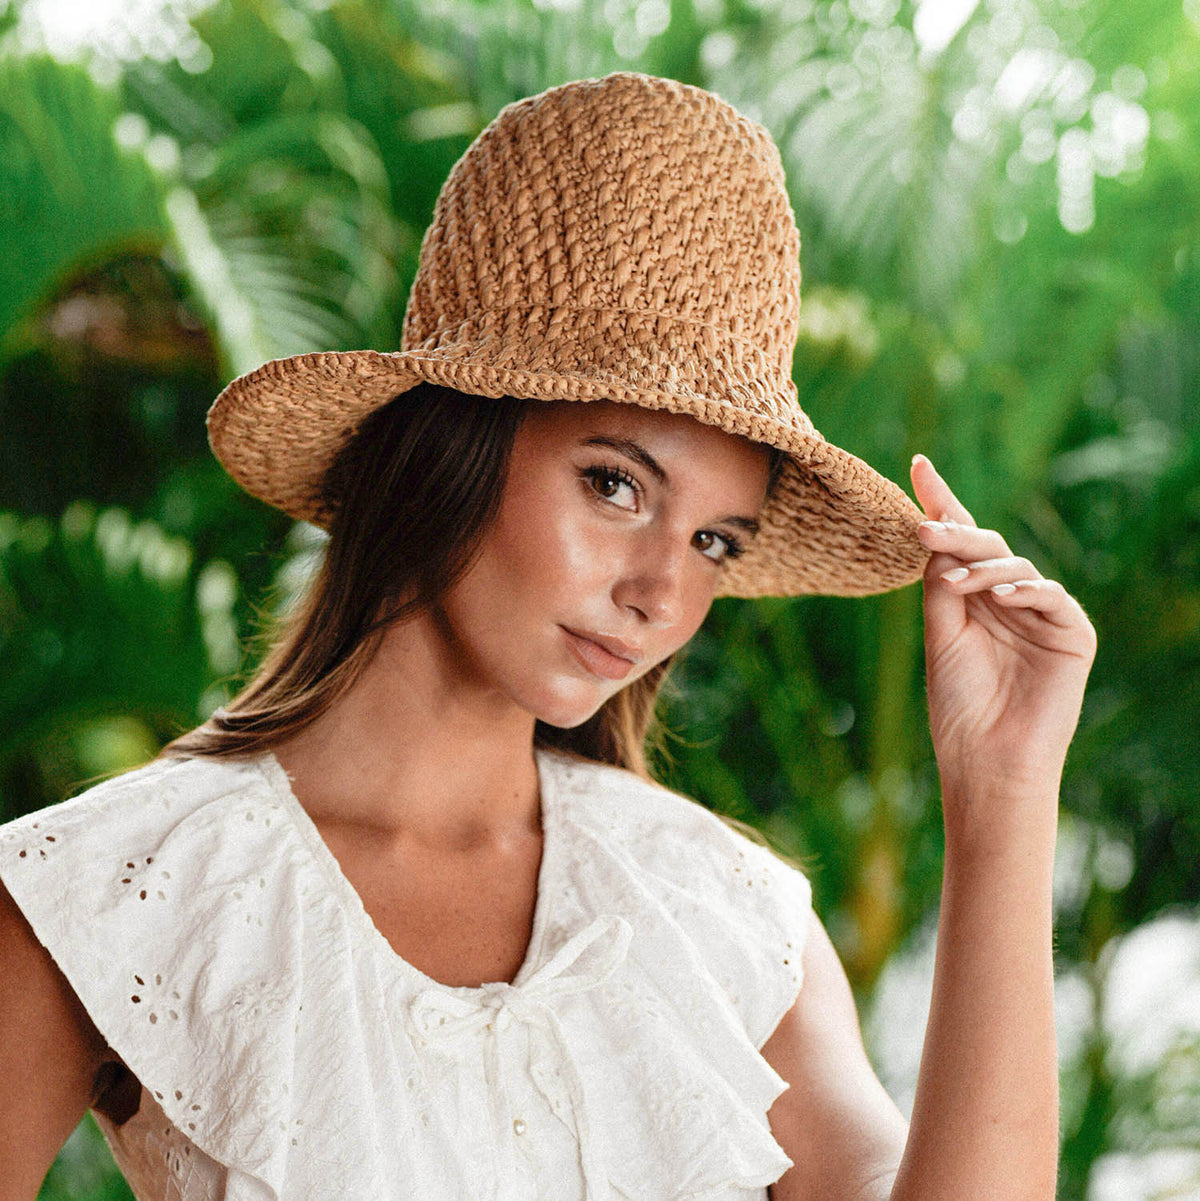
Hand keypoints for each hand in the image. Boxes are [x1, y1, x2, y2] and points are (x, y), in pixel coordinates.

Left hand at [910, 455, 1097, 841]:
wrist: (986, 757)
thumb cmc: (958, 702)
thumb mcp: (941, 634)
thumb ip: (942, 586)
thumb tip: (938, 535)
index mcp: (972, 599)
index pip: (958, 542)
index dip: (942, 503)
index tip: (919, 464)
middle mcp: (1007, 599)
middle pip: (985, 546)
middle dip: (955, 532)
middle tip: (925, 526)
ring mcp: (1041, 615)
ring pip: (1015, 567)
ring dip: (983, 568)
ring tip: (958, 583)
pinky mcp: (1072, 634)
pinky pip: (1051, 597)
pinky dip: (1025, 591)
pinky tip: (999, 596)